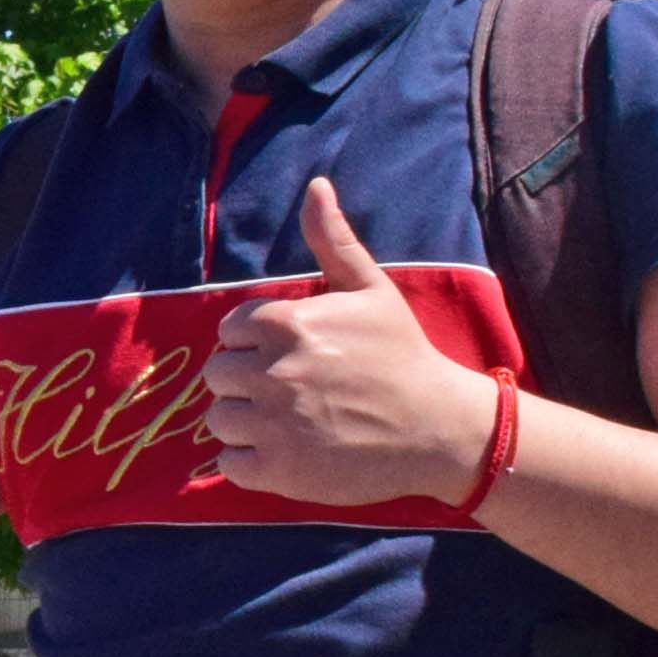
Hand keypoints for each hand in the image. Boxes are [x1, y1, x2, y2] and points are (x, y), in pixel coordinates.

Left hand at [203, 179, 503, 507]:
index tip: (292, 357)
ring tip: (290, 422)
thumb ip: (334, 240)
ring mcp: (273, 424)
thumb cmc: (401, 355)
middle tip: (291, 391)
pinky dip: (249, 462)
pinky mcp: (276, 471)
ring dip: (245, 422)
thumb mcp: (370, 289)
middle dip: (245, 382)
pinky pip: (228, 463)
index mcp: (285, 324)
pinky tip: (288, 452)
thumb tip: (317, 185)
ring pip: (219, 419)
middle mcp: (272, 371)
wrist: (440, 428)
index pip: (229, 332)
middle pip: (217, 376)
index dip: (255, 344)